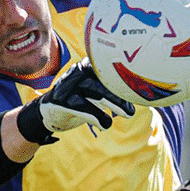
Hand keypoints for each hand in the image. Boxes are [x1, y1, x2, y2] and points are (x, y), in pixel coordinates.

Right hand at [16, 58, 134, 143]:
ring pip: (95, 93)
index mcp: (88, 65)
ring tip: (127, 115)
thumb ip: (111, 88)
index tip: (140, 88)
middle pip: (104, 81)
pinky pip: (82, 108)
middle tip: (133, 109)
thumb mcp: (94, 90)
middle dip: (121, 95)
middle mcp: (78, 72)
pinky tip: (105, 125)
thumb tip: (140, 93)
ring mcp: (68, 86)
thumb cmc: (79, 99)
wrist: (49, 110)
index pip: (109, 67)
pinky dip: (96, 116)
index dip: (125, 77)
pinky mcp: (60, 101)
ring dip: (114, 104)